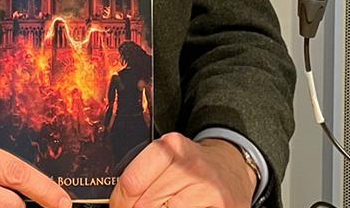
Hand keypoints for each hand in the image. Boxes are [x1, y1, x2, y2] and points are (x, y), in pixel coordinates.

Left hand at [109, 133, 255, 207]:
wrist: (232, 168)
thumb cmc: (192, 167)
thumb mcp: (168, 159)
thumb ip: (142, 175)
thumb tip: (118, 201)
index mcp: (172, 148)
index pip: (131, 182)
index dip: (119, 201)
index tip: (118, 206)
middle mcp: (191, 167)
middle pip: (144, 204)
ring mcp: (207, 191)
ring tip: (163, 207)